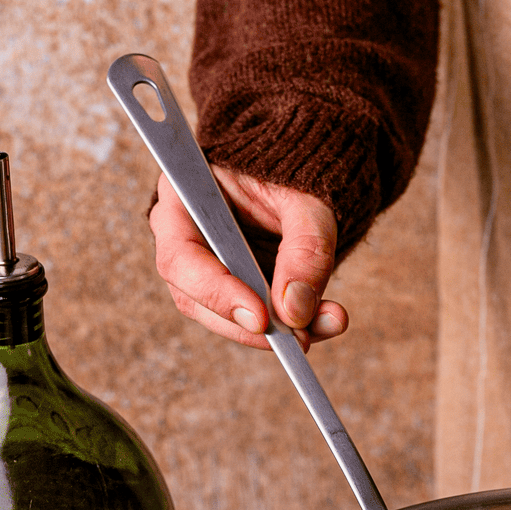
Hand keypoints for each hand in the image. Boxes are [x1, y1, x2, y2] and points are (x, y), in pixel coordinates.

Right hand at [149, 168, 347, 351]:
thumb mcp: (307, 199)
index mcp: (183, 197)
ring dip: (277, 332)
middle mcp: (183, 237)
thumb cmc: (295, 172)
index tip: (261, 318)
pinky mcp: (232, 290)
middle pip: (196, 299)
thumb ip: (304, 248)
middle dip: (250, 326)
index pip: (181, 256)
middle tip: (300, 337)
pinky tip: (326, 321)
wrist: (304, 174)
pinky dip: (291, 327)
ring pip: (225, 319)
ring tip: (329, 323)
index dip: (215, 292)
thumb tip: (294, 311)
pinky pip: (253, 321)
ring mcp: (205, 268)